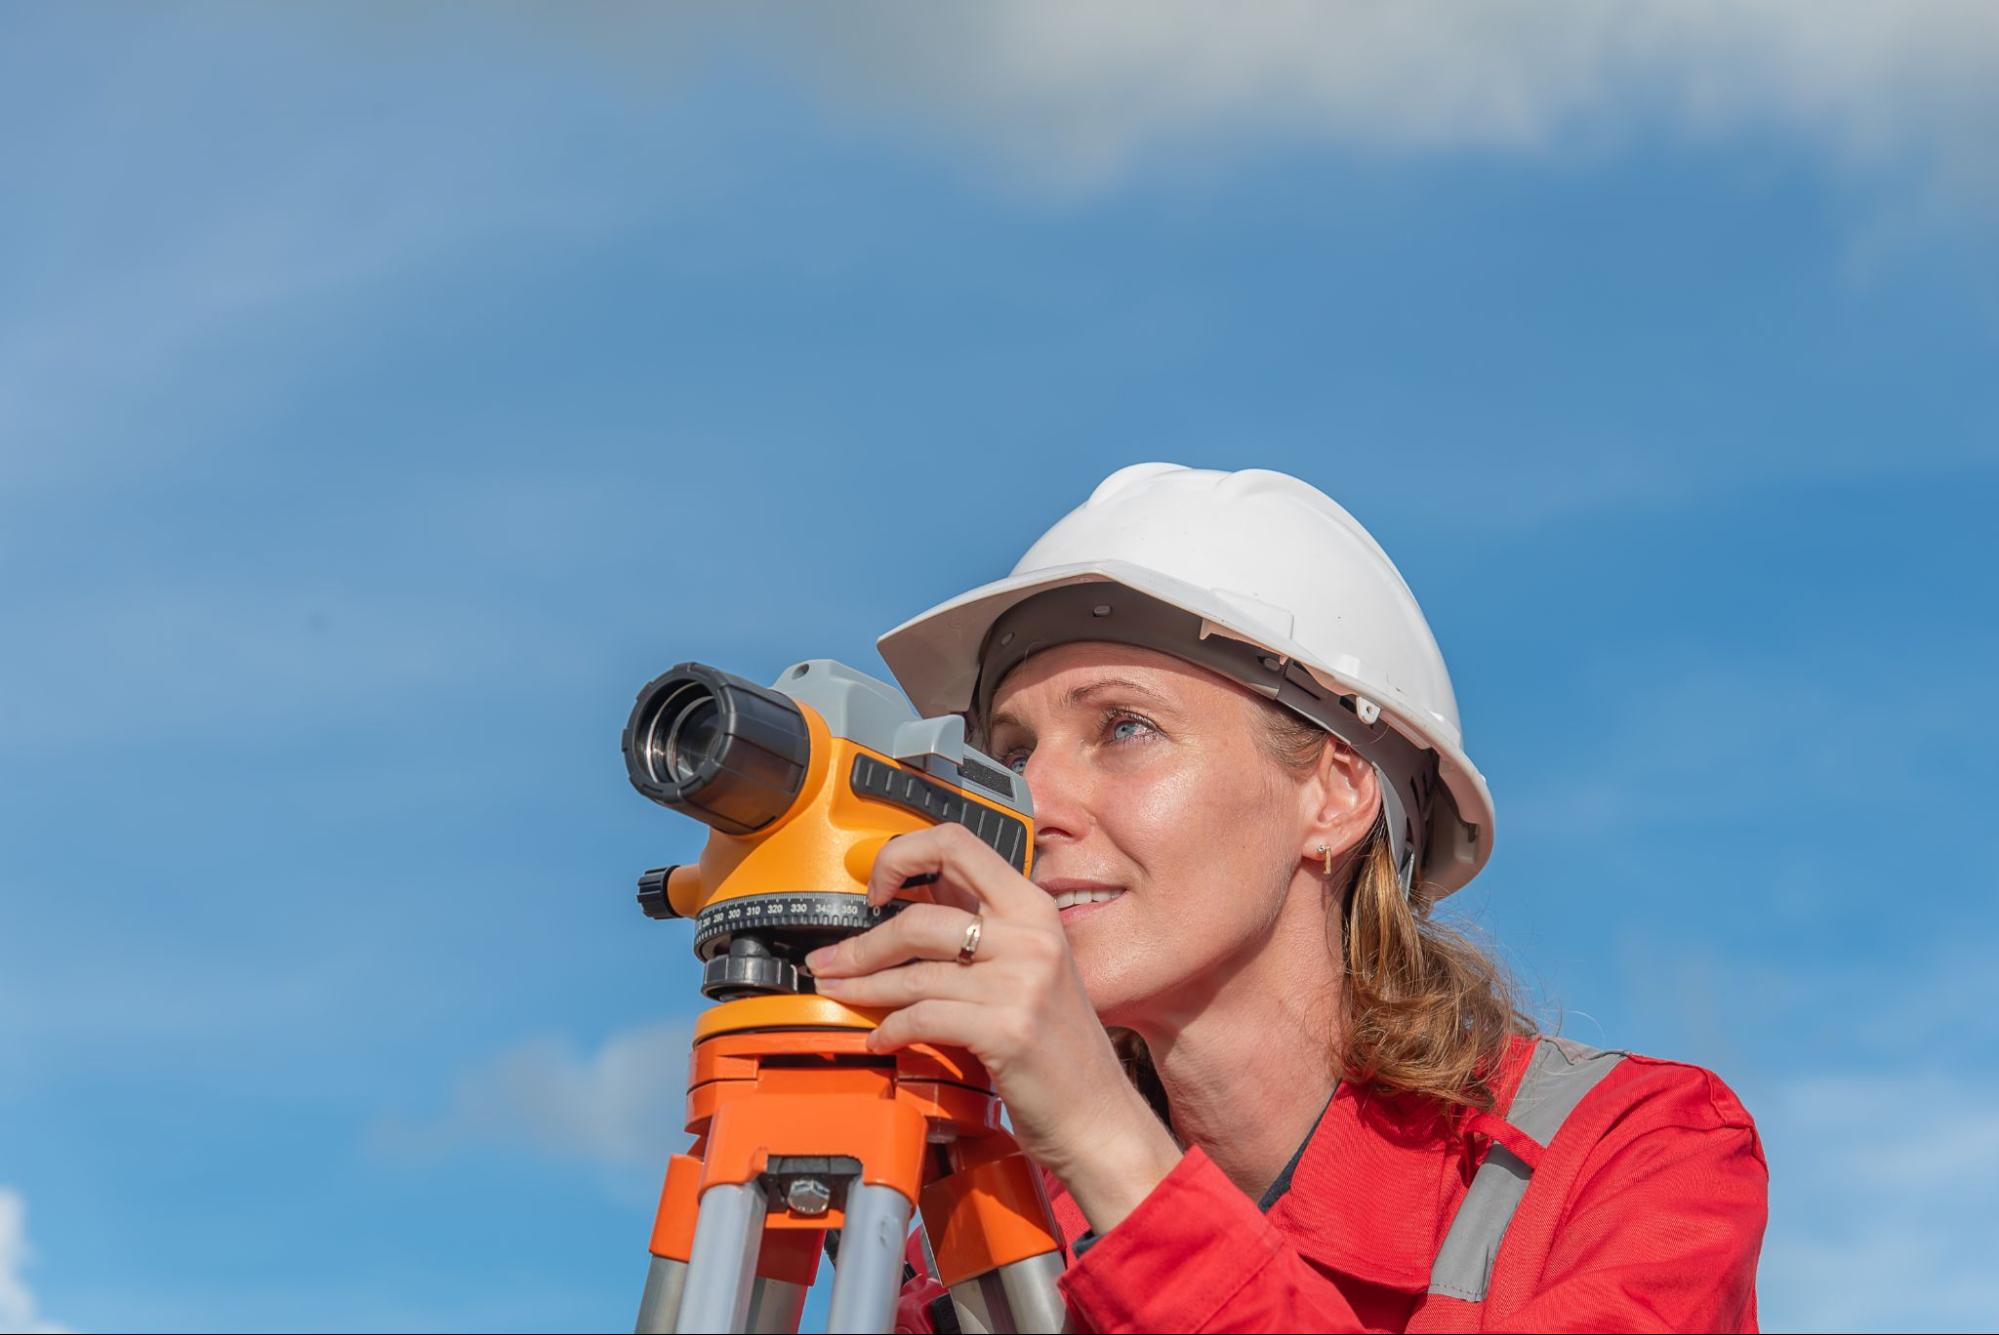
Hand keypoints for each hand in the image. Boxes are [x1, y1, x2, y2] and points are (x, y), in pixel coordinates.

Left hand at [804, 824, 1180, 1229]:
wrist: (1097, 1114)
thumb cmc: (1057, 1044)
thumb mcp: (1031, 965)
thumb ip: (981, 928)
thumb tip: (908, 898)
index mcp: (1033, 907)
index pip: (956, 842)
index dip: (901, 856)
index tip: (875, 888)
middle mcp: (1031, 935)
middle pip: (920, 917)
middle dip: (862, 943)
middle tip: (829, 960)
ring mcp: (1022, 981)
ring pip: (913, 973)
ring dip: (861, 987)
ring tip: (836, 994)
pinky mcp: (1007, 1028)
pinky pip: (923, 1018)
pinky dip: (889, 1030)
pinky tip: (879, 1040)